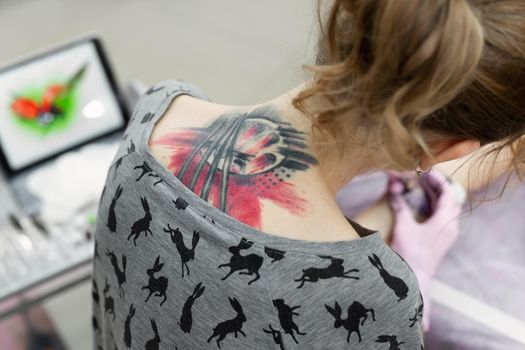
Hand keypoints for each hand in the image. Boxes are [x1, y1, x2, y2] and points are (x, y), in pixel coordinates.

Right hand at [387, 169, 464, 331]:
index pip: (448, 193)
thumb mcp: (403, 227)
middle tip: (422, 175)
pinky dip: (431, 206)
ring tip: (420, 185)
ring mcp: (446, 234)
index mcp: (446, 221)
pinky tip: (419, 203)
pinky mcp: (439, 239)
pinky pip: (440, 217)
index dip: (437, 178)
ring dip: (434, 196)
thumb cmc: (410, 254)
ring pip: (445, 208)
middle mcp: (450, 227)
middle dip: (437, 185)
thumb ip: (399, 205)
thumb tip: (392, 187)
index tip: (425, 169)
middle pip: (449, 199)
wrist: (414, 280)